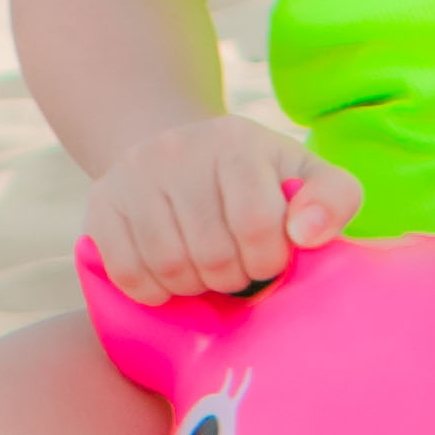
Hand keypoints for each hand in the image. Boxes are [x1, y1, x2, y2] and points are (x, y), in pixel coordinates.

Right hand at [87, 116, 361, 301]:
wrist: (175, 152)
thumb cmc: (253, 177)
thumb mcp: (303, 175)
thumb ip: (333, 198)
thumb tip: (307, 234)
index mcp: (235, 142)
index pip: (257, 222)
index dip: (268, 258)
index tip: (269, 258)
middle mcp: (177, 150)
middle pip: (212, 253)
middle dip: (233, 277)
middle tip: (237, 269)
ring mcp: (134, 176)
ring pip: (169, 267)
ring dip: (195, 287)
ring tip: (206, 272)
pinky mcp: (101, 206)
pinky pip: (129, 275)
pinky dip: (155, 292)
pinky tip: (172, 277)